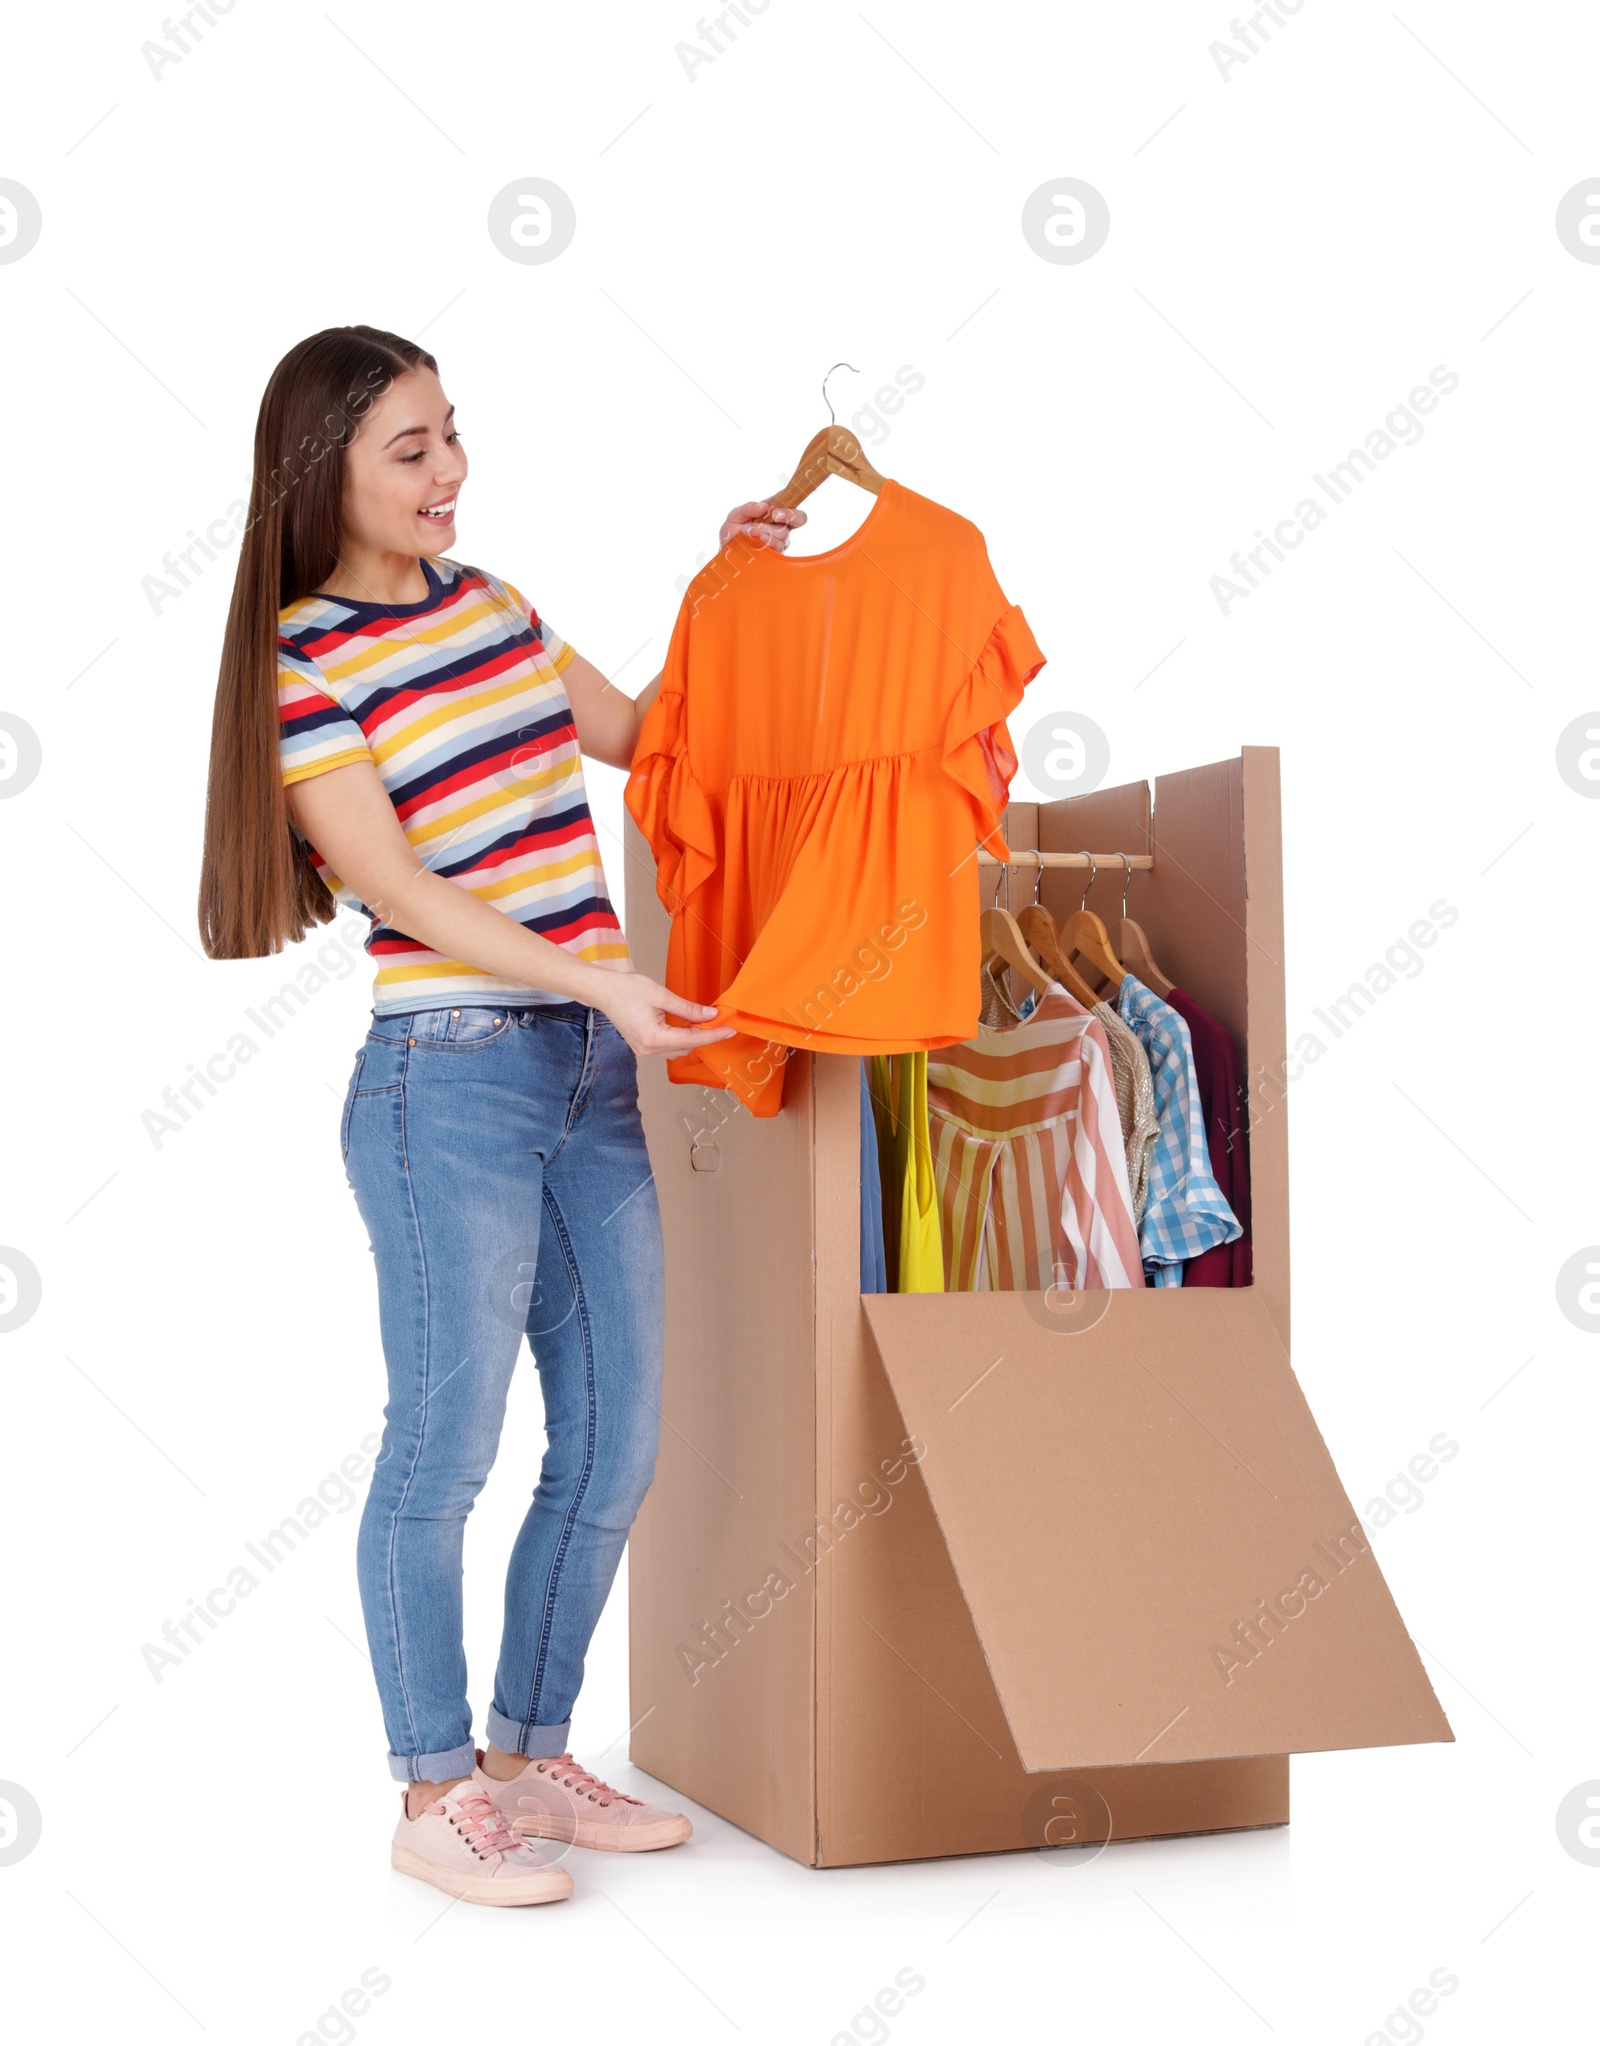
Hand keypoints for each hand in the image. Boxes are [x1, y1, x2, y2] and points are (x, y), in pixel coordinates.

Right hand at [587, 964, 735, 1058]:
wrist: (604, 991)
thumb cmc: (627, 989)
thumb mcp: (661, 995)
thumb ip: (688, 1008)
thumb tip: (710, 1016)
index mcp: (653, 1037)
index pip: (692, 1039)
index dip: (714, 1035)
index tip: (730, 1030)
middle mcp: (649, 1049)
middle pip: (687, 1047)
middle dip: (704, 1035)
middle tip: (719, 1021)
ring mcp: (645, 1051)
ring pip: (678, 1049)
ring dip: (692, 1037)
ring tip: (704, 1022)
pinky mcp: (643, 1047)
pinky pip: (668, 1047)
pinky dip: (680, 1038)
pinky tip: (686, 1025)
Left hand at [720, 500, 806, 551]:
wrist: (726, 555)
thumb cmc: (732, 534)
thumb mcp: (735, 516)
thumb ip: (748, 508)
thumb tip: (764, 507)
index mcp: (773, 512)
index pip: (789, 501)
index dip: (792, 498)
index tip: (778, 504)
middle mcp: (780, 526)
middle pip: (800, 518)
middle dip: (789, 515)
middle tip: (774, 515)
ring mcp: (780, 541)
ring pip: (784, 533)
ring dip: (765, 529)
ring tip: (747, 531)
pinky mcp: (777, 554)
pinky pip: (779, 547)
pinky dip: (768, 542)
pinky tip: (758, 540)